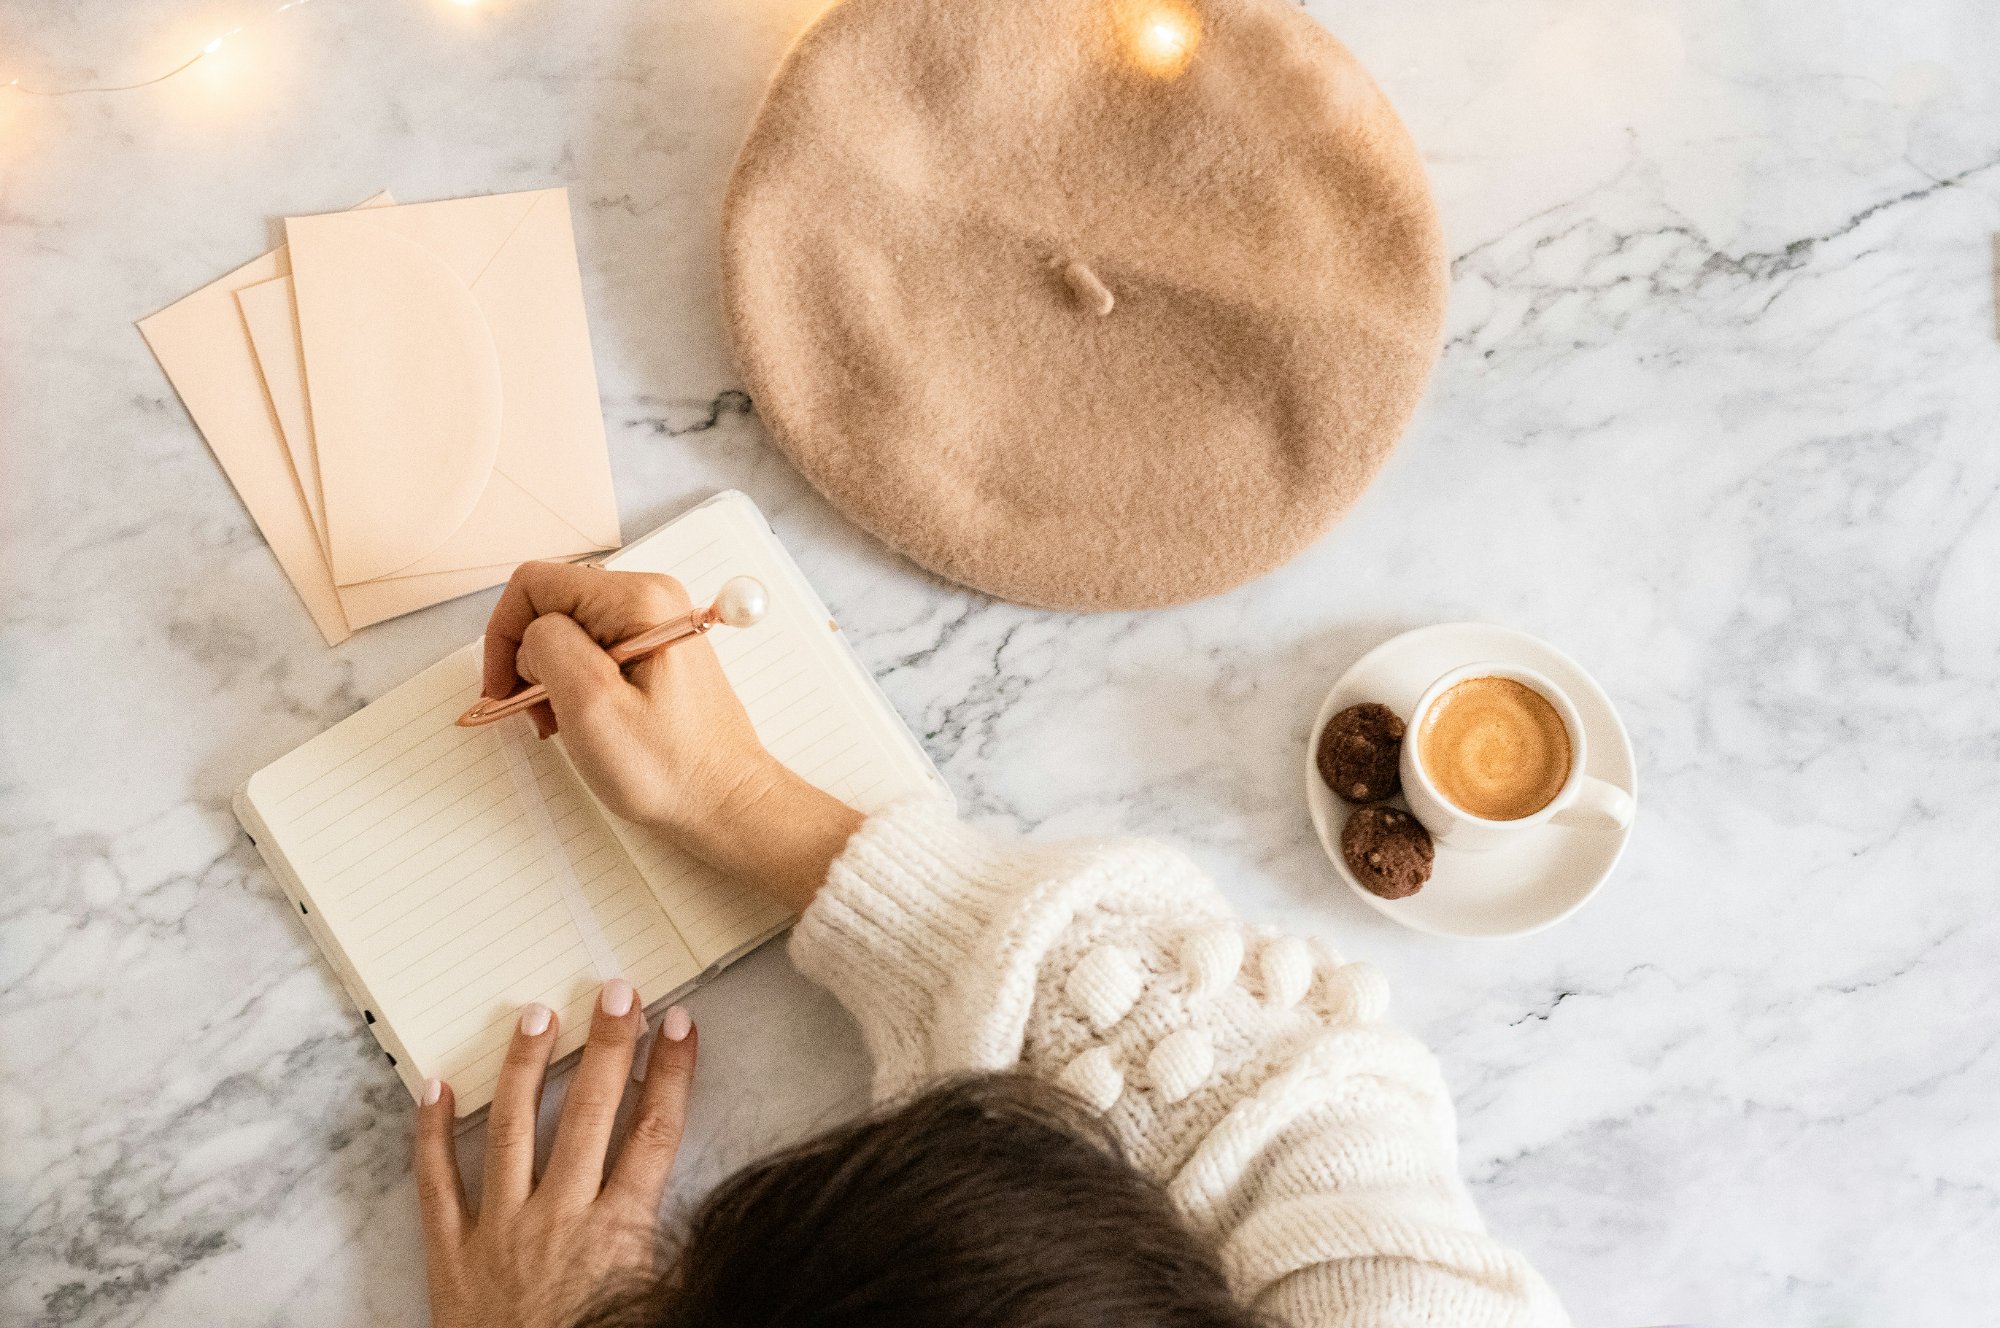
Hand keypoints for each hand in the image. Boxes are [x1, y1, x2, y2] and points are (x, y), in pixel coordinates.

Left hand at [415, 982, 695, 1327]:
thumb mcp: (662, 1302)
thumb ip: (682, 1248)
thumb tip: (725, 1210)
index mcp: (621, 1233)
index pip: (655, 1132)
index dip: (672, 1073)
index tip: (681, 1024)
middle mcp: (562, 1218)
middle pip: (592, 1112)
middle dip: (609, 1045)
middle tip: (617, 990)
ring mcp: (501, 1230)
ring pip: (515, 1128)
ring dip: (528, 1066)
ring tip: (538, 1015)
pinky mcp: (451, 1254)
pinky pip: (436, 1181)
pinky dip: (431, 1131)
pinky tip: (435, 1085)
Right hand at [483, 561, 862, 910]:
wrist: (725, 802)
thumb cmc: (670, 769)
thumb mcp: (592, 707)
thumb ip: (548, 649)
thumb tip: (531, 634)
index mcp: (638, 600)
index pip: (535, 584)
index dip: (504, 635)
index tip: (503, 689)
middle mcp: (649, 599)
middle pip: (550, 606)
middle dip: (529, 659)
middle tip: (539, 714)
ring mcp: (653, 624)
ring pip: (567, 631)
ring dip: (549, 677)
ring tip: (562, 724)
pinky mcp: (653, 650)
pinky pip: (591, 651)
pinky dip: (573, 684)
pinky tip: (583, 721)